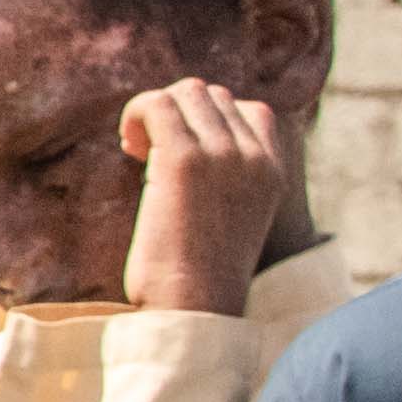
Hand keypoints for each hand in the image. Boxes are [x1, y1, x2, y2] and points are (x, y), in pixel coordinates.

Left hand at [115, 80, 288, 315]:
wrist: (194, 309)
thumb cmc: (199, 278)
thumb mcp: (229, 219)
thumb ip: (224, 179)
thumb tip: (175, 144)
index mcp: (273, 172)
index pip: (252, 110)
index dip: (208, 121)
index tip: (180, 153)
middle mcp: (254, 158)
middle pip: (212, 95)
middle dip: (176, 115)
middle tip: (148, 154)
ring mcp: (224, 155)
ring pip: (186, 92)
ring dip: (154, 113)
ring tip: (139, 152)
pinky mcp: (185, 160)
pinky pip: (156, 104)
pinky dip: (135, 114)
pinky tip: (128, 148)